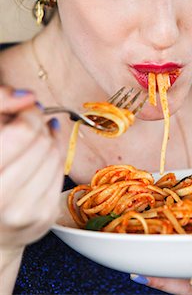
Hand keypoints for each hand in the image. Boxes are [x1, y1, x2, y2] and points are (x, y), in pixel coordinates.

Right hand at [0, 86, 63, 250]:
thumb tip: (29, 97)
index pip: (23, 131)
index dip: (30, 113)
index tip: (27, 109)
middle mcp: (0, 197)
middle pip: (42, 142)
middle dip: (39, 126)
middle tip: (31, 123)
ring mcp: (22, 211)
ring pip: (55, 156)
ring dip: (49, 141)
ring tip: (36, 138)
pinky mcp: (42, 218)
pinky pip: (61, 173)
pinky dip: (55, 159)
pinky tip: (43, 155)